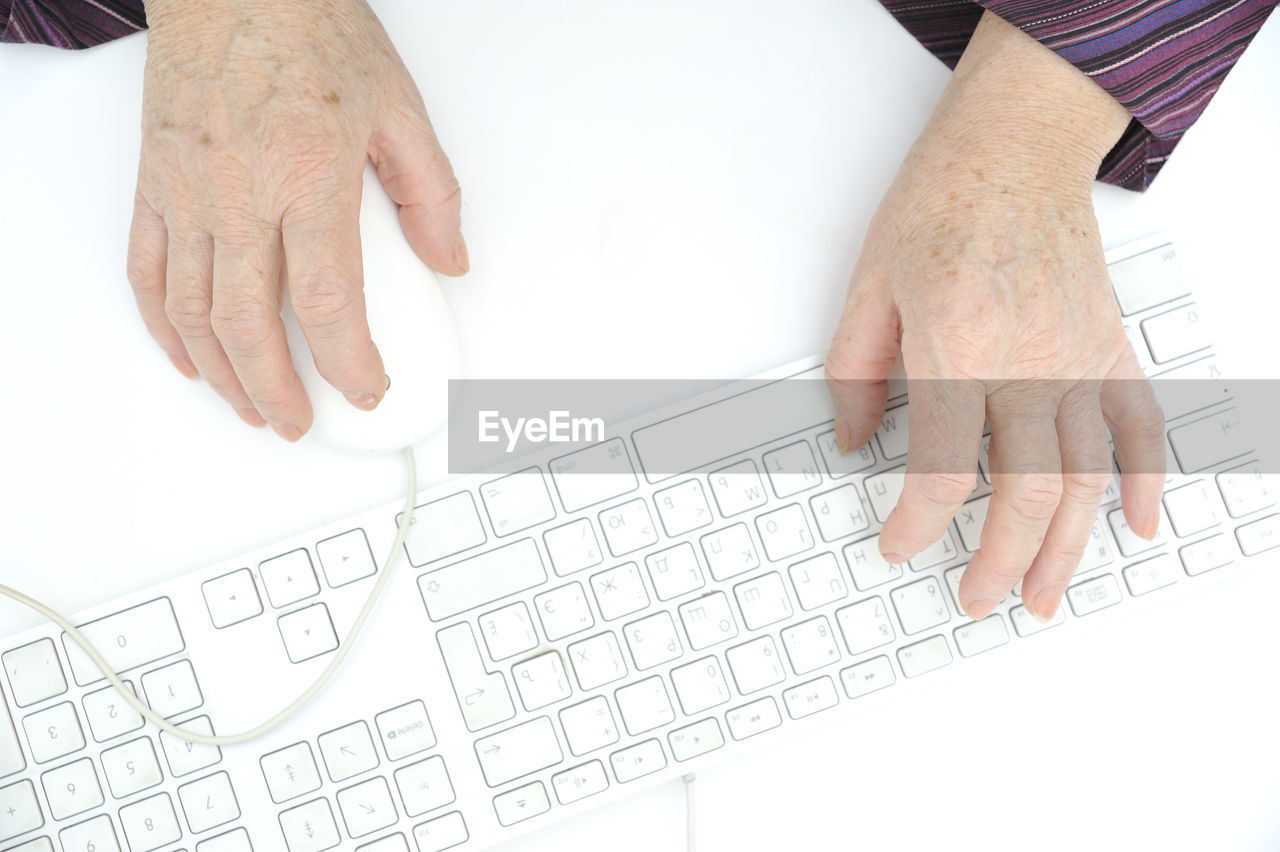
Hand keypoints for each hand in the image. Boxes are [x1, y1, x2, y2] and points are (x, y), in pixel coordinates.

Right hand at [127, 0, 466, 440]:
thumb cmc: (307, 29)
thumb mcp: (400, 108)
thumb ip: (431, 193)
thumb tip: (449, 258)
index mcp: (309, 180)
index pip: (329, 304)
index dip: (348, 364)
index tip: (366, 388)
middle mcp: (241, 195)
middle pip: (251, 326)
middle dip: (279, 390)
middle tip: (301, 421)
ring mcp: (189, 194)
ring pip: (194, 312)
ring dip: (223, 374)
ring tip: (253, 405)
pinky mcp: (154, 185)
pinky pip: (148, 272)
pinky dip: (164, 326)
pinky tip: (187, 356)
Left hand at [825, 13, 1164, 620]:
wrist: (1015, 147)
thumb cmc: (941, 204)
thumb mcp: (868, 288)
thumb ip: (854, 375)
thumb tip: (851, 444)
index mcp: (959, 349)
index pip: (940, 471)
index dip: (915, 525)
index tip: (898, 546)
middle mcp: (1029, 362)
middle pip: (1025, 493)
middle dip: (999, 562)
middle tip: (977, 598)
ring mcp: (1080, 358)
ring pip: (1086, 478)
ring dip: (1066, 547)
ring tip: (1043, 594)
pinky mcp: (1109, 347)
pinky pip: (1140, 426)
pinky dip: (1143, 481)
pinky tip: (1134, 525)